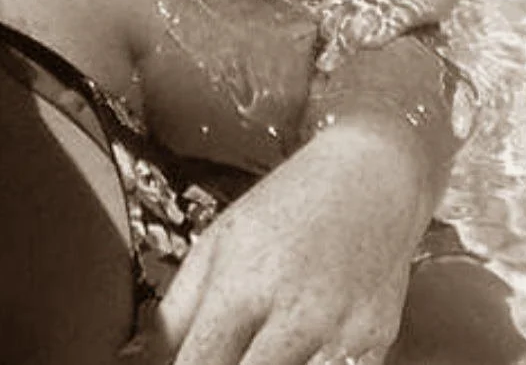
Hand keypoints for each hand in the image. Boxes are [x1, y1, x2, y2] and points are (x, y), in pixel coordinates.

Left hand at [122, 122, 426, 364]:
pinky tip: (297, 353)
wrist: (372, 178)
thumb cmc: (289, 204)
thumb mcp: (220, 238)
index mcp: (244, 281)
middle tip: (218, 362)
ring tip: (258, 353)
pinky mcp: (377, 344)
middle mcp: (294, 312)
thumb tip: (149, 357)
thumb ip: (180, 305)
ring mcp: (341, 333)